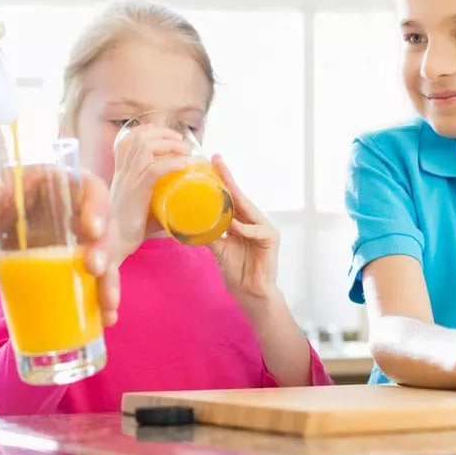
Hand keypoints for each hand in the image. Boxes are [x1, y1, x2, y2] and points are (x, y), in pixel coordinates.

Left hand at [0, 168, 121, 326]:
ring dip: (109, 280)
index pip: (88, 188)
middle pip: (104, 225)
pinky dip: (100, 298)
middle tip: (94, 269)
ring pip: (105, 255)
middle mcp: (75, 209)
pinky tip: (105, 318)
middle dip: (104, 249)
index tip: (92, 230)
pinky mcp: (71, 263)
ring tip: (107, 307)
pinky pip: (93, 279)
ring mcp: (75, 238)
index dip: (97, 207)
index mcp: (56, 184)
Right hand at [110, 122, 191, 262]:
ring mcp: (127, 182)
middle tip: (180, 140)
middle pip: (138, 139)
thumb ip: (158, 203)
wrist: (112, 248)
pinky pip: (153, 170)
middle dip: (162, 133)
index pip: (126, 141)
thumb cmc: (129, 231)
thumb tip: (182, 206)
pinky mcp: (135, 195)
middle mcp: (122, 174)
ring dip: (168, 144)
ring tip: (184, 149)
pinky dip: (171, 163)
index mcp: (121, 174)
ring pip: (145, 148)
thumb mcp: (142, 209)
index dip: (143, 130)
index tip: (161, 131)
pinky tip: (183, 165)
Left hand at [207, 156, 279, 301]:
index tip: (212, 160)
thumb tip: (184, 222)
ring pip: (246, 209)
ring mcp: (263, 227)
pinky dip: (243, 228)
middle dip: (227, 178)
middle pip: (238, 196)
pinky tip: (233, 226)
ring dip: (233, 201)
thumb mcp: (217, 248)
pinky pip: (255, 229)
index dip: (222, 178)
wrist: (250, 294)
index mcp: (240, 220)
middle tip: (217, 161)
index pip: (229, 196)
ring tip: (219, 189)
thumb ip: (207, 233)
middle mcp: (252, 219)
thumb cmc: (235, 270)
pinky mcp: (271, 237)